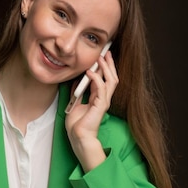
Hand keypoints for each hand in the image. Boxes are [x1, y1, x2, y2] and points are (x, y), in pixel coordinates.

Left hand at [65, 50, 118, 170]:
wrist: (78, 136)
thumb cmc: (77, 123)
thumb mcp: (76, 102)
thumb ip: (79, 91)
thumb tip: (78, 80)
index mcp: (99, 97)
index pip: (106, 78)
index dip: (105, 66)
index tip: (103, 55)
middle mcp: (104, 98)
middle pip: (112, 77)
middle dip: (109, 64)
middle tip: (106, 52)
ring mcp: (104, 102)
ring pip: (110, 81)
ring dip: (104, 68)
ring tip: (99, 58)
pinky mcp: (100, 105)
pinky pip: (101, 89)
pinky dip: (96, 79)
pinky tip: (89, 72)